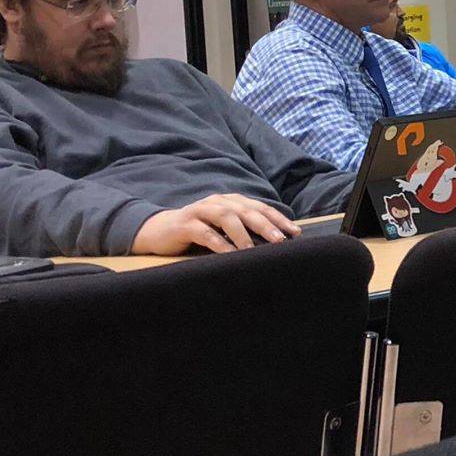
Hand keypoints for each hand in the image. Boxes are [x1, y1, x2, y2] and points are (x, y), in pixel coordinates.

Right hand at [132, 194, 299, 254]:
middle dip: (265, 225)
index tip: (295, 233)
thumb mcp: (224, 228)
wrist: (160, 230)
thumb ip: (244, 230)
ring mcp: (200, 211)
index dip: (278, 219)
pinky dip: (219, 243)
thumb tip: (275, 242)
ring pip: (226, 217)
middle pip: (246, 210)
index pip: (259, 208)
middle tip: (281, 240)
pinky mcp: (185, 224)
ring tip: (254, 250)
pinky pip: (204, 233)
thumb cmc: (199, 231)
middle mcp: (218, 202)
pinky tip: (229, 254)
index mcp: (231, 201)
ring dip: (242, 234)